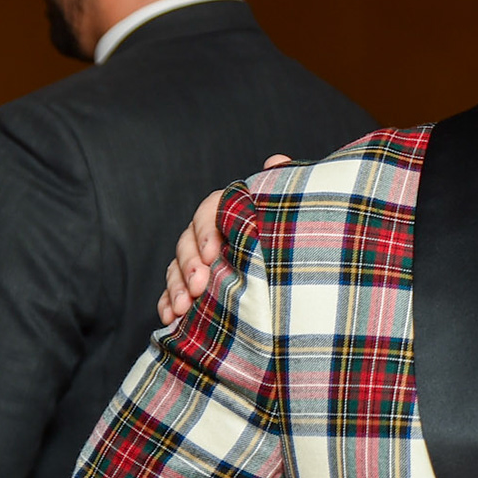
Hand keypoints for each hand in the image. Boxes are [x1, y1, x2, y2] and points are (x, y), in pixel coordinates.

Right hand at [156, 155, 290, 324]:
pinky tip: (172, 317)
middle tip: (199, 285)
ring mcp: (201, 263)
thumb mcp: (291, 217)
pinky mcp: (195, 289)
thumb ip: (279, 192)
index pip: (210, 210)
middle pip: (187, 242)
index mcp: (233, 213)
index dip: (207, 230)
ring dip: (176, 287)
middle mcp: (213, 236)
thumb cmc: (296, 241)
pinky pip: (173, 294)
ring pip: (177, 269)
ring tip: (184, 307)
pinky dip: (169, 304)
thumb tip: (276, 160)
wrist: (307, 285)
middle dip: (189, 264)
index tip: (212, 253)